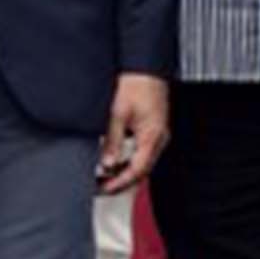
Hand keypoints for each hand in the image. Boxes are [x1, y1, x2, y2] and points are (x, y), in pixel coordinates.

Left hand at [98, 72, 169, 194]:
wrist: (145, 70)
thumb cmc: (136, 86)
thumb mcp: (118, 114)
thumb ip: (112, 139)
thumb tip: (106, 162)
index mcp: (152, 137)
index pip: (137, 171)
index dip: (120, 183)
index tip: (104, 189)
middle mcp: (158, 140)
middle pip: (141, 170)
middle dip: (122, 181)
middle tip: (101, 187)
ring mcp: (156, 136)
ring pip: (141, 163)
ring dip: (124, 172)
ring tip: (103, 176)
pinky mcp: (152, 131)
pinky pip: (141, 152)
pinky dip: (128, 160)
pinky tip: (114, 160)